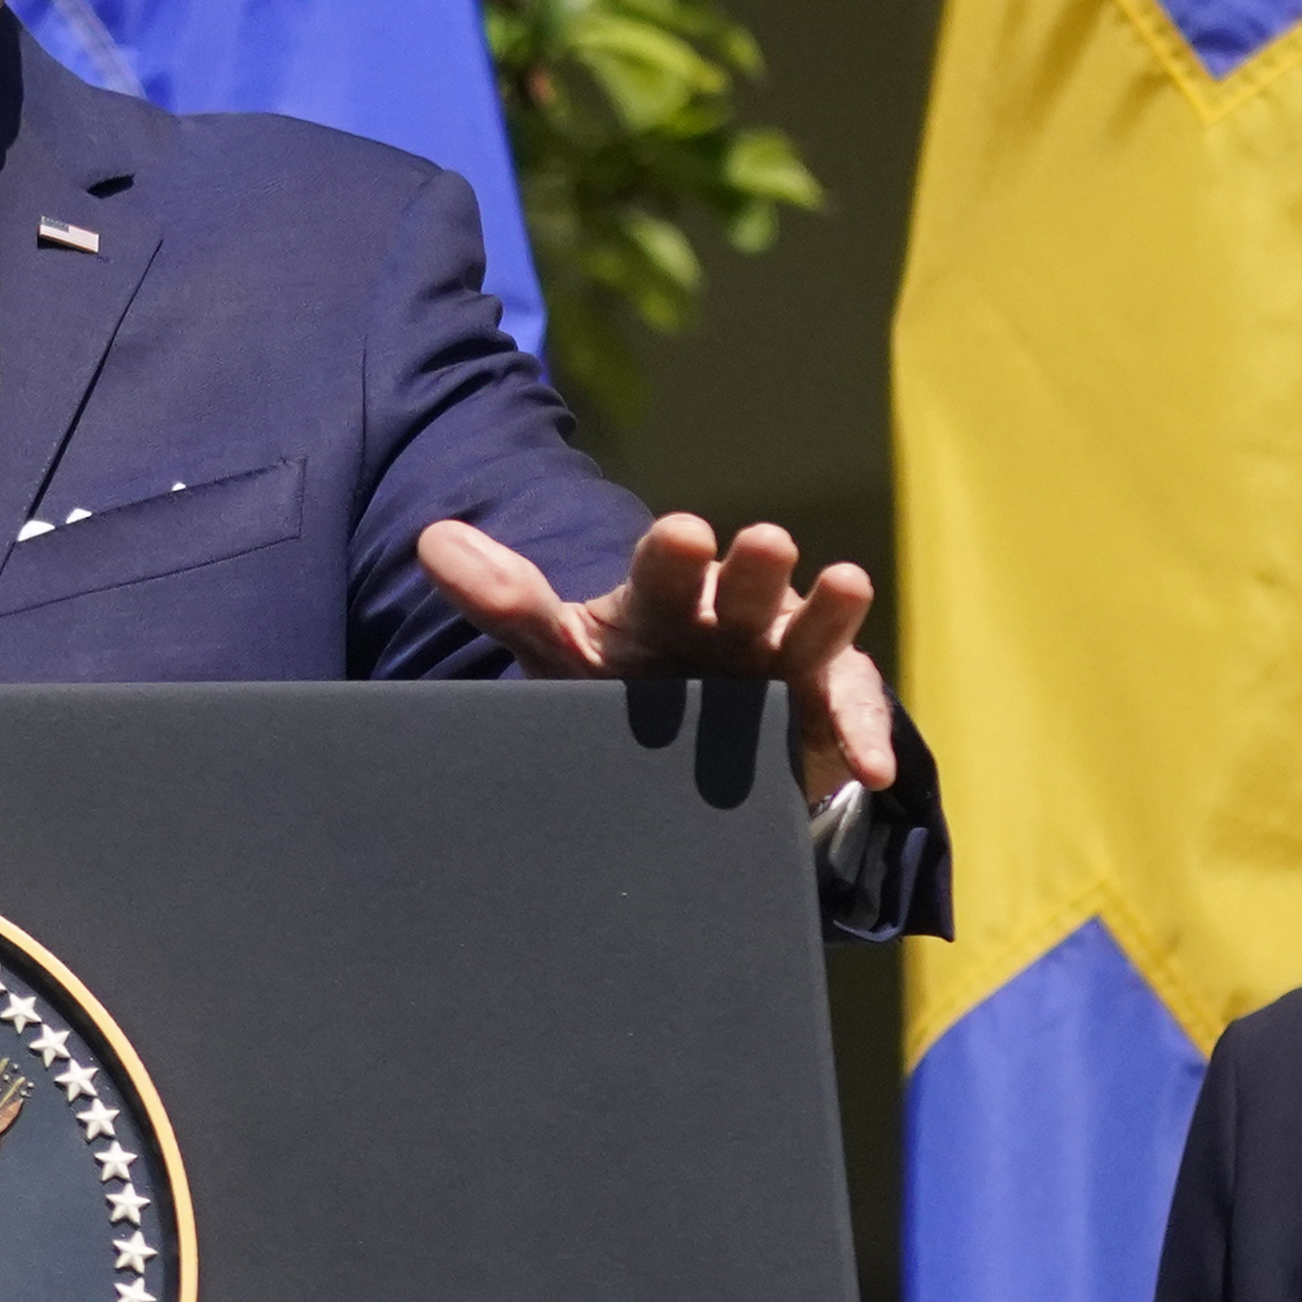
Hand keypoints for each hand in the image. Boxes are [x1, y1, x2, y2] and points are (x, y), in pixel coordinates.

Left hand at [417, 509, 894, 808]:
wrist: (683, 744)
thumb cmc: (623, 682)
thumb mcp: (564, 650)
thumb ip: (505, 601)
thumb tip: (430, 539)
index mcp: (664, 599)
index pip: (664, 571)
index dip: (673, 556)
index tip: (679, 535)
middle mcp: (731, 616)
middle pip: (745, 589)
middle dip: (755, 569)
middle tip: (764, 542)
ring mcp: (784, 660)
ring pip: (809, 636)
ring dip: (828, 616)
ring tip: (848, 585)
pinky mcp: (827, 710)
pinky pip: (850, 716)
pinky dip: (866, 737)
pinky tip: (871, 767)